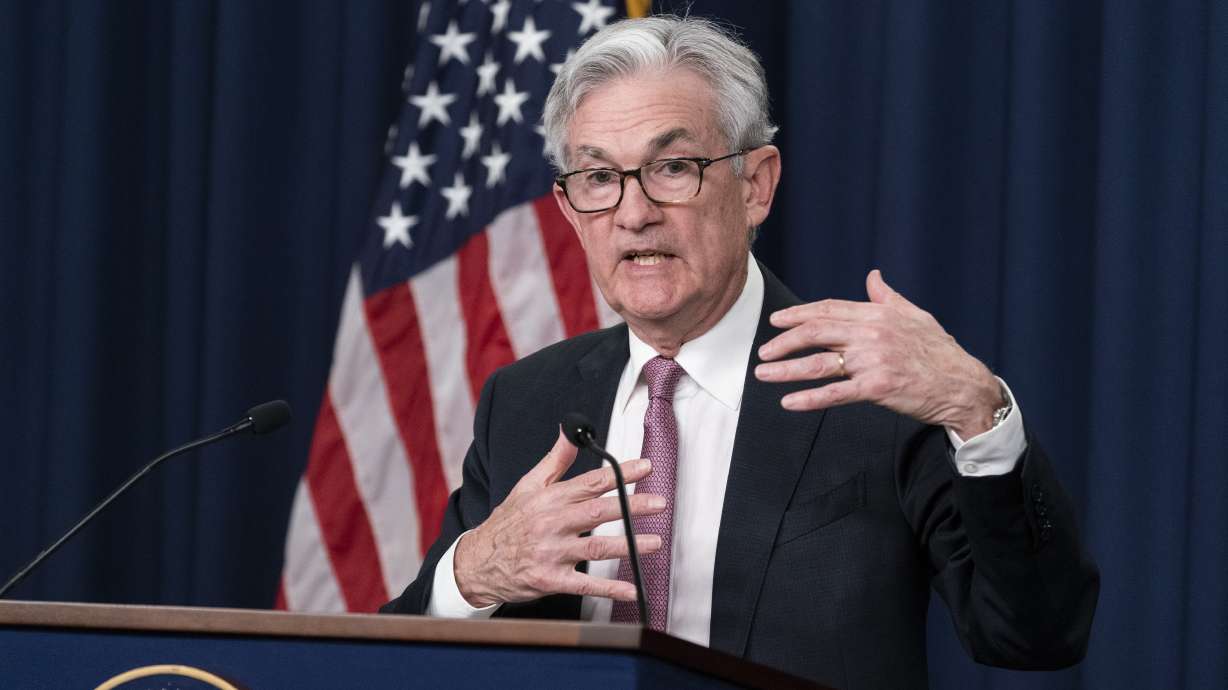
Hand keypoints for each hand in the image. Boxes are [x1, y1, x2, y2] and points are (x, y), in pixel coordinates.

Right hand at [453, 429, 663, 607]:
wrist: (477, 562)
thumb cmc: (508, 522)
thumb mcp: (527, 485)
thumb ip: (555, 460)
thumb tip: (570, 431)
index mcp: (550, 499)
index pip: (591, 482)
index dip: (620, 474)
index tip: (645, 467)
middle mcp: (552, 524)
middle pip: (598, 512)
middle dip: (632, 506)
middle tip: (659, 503)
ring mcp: (552, 553)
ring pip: (596, 548)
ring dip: (629, 545)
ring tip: (655, 542)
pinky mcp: (551, 580)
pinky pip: (585, 585)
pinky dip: (610, 589)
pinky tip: (632, 589)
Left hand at [754, 270, 1003, 437]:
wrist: (964, 385)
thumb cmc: (941, 353)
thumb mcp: (915, 316)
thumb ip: (888, 297)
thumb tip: (873, 277)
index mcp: (878, 315)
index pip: (828, 309)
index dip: (798, 314)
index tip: (777, 320)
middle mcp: (872, 334)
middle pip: (816, 332)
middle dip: (784, 341)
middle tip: (763, 349)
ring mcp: (873, 361)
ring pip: (818, 364)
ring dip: (786, 369)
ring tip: (763, 373)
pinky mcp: (877, 388)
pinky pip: (835, 393)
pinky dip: (809, 399)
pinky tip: (789, 402)